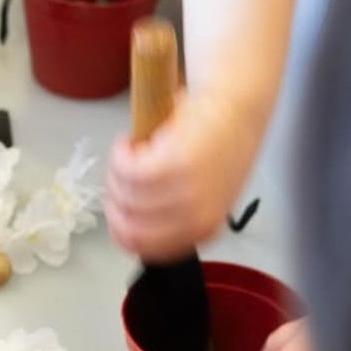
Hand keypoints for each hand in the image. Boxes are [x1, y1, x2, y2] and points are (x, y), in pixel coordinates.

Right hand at [105, 88, 263, 260]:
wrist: (235, 102)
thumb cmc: (219, 142)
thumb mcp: (202, 194)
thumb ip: (172, 215)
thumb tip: (132, 218)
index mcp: (203, 230)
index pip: (143, 248)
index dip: (121, 226)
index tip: (117, 207)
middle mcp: (196, 218)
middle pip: (129, 226)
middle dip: (115, 199)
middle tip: (120, 176)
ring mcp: (186, 193)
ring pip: (126, 197)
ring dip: (117, 174)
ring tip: (127, 155)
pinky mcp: (173, 164)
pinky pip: (127, 171)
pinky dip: (119, 155)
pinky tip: (128, 144)